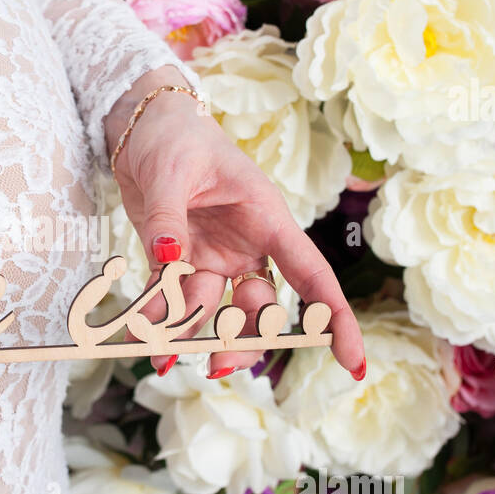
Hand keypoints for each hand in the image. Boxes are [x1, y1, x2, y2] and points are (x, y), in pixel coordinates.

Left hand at [107, 68, 364, 379]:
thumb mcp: (171, 171)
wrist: (142, 129)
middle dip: (243, 341)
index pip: (311, 275)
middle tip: (215, 365)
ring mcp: (213, 257)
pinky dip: (158, 320)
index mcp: (266, 219)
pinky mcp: (178, 262)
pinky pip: (172, 300)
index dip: (334, 318)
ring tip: (158, 354)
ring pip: (214, 311)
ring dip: (190, 333)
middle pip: (260, 309)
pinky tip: (142, 339)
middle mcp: (246, 245)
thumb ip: (168, 218)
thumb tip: (168, 258)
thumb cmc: (174, 138)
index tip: (353, 362)